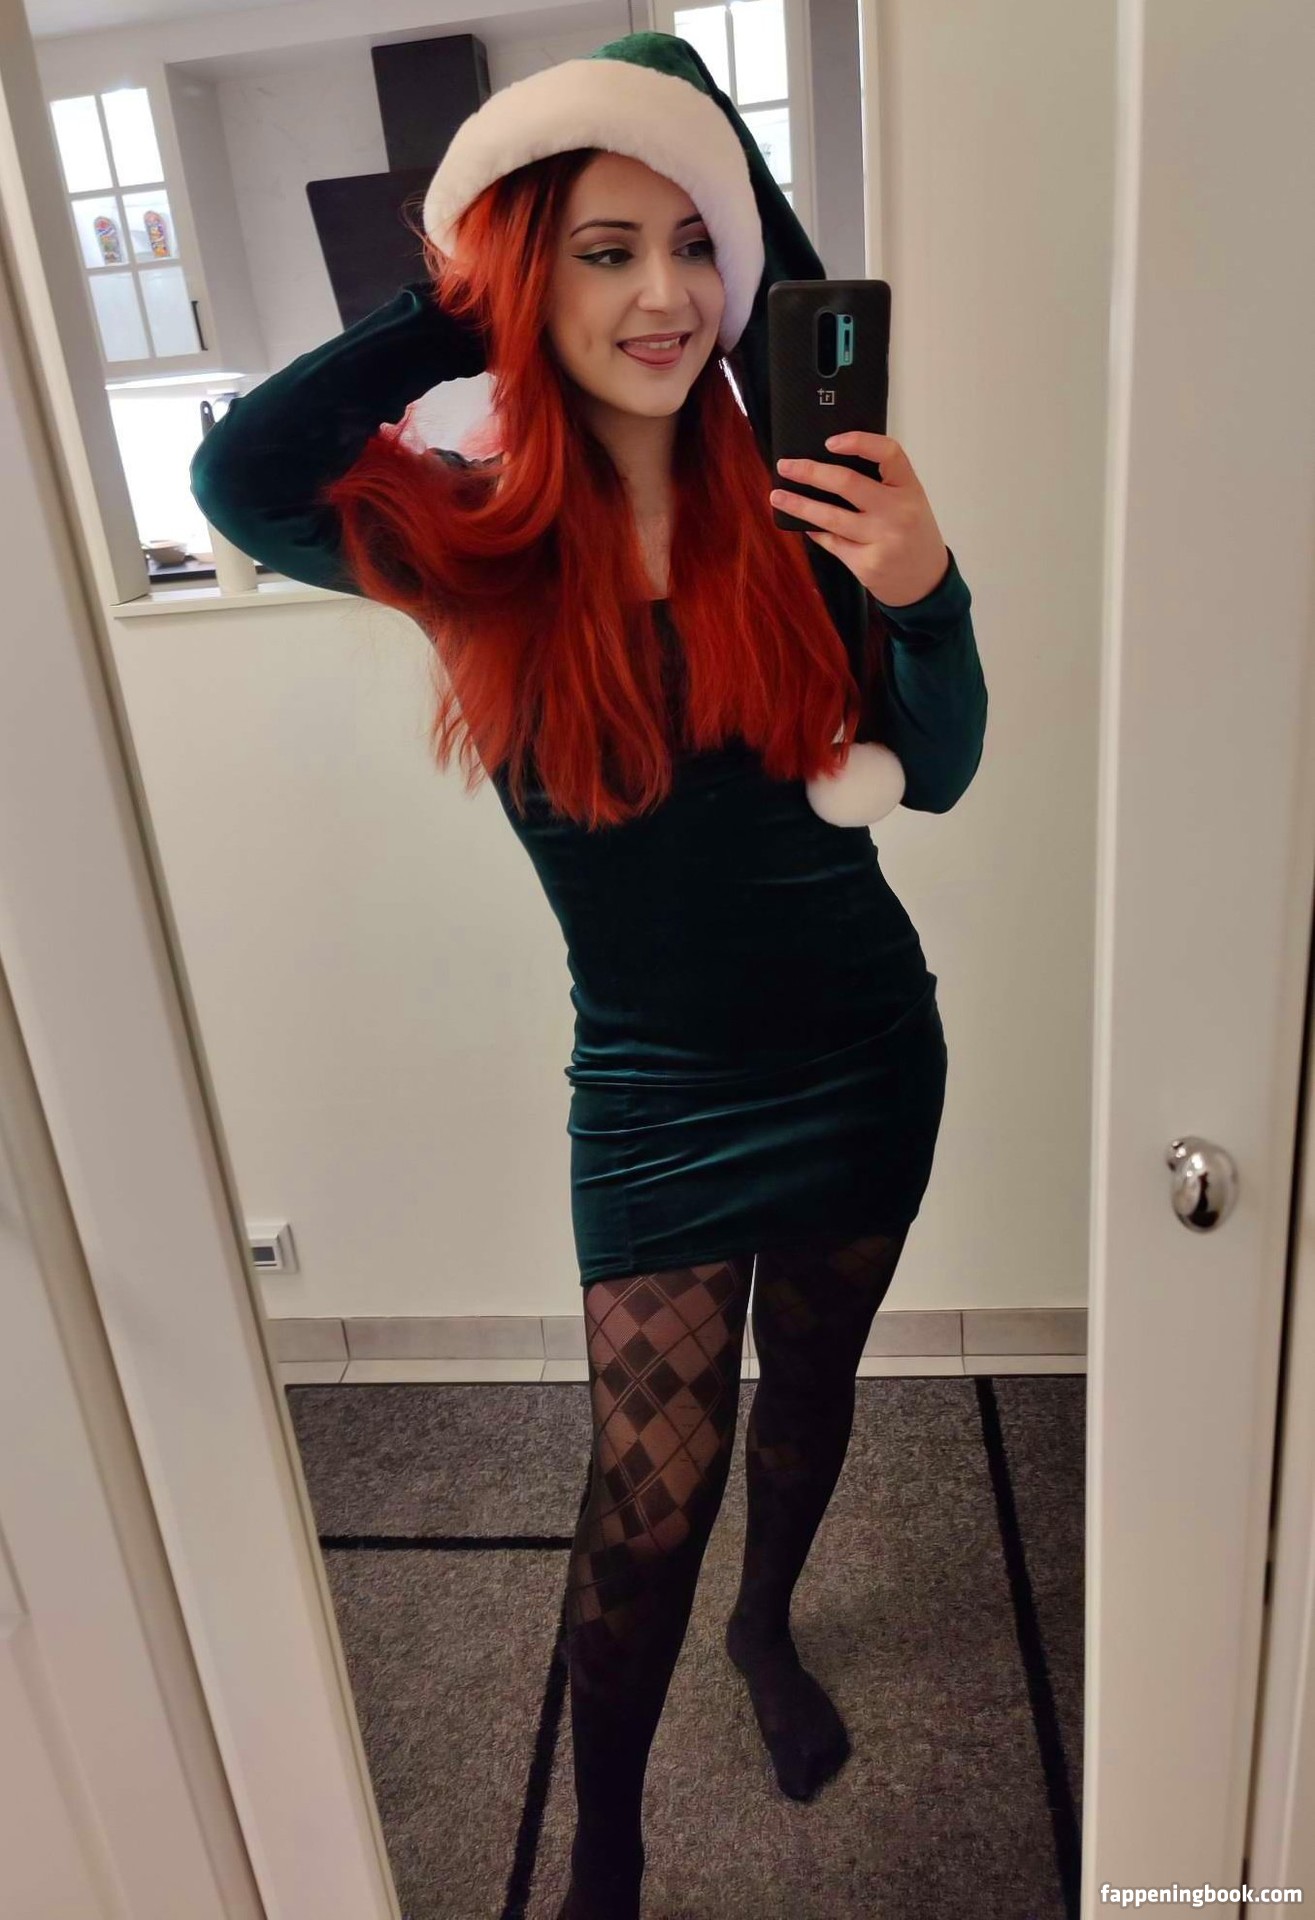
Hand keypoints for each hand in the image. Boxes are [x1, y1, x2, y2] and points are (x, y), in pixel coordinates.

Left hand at [769, 430, 949, 607]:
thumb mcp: (910, 501)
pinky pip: (832, 542)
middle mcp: (898, 511)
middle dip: (810, 472)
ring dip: (799, 505)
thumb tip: (829, 467)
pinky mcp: (867, 563)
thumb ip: (882, 484)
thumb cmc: (913, 535)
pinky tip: (804, 525)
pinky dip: (815, 532)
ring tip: (778, 496)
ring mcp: (882, 539)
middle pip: (847, 483)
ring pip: (830, 517)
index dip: (858, 441)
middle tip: (786, 466)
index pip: (888, 453)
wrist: (927, 582)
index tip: (829, 442)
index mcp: (910, 488)